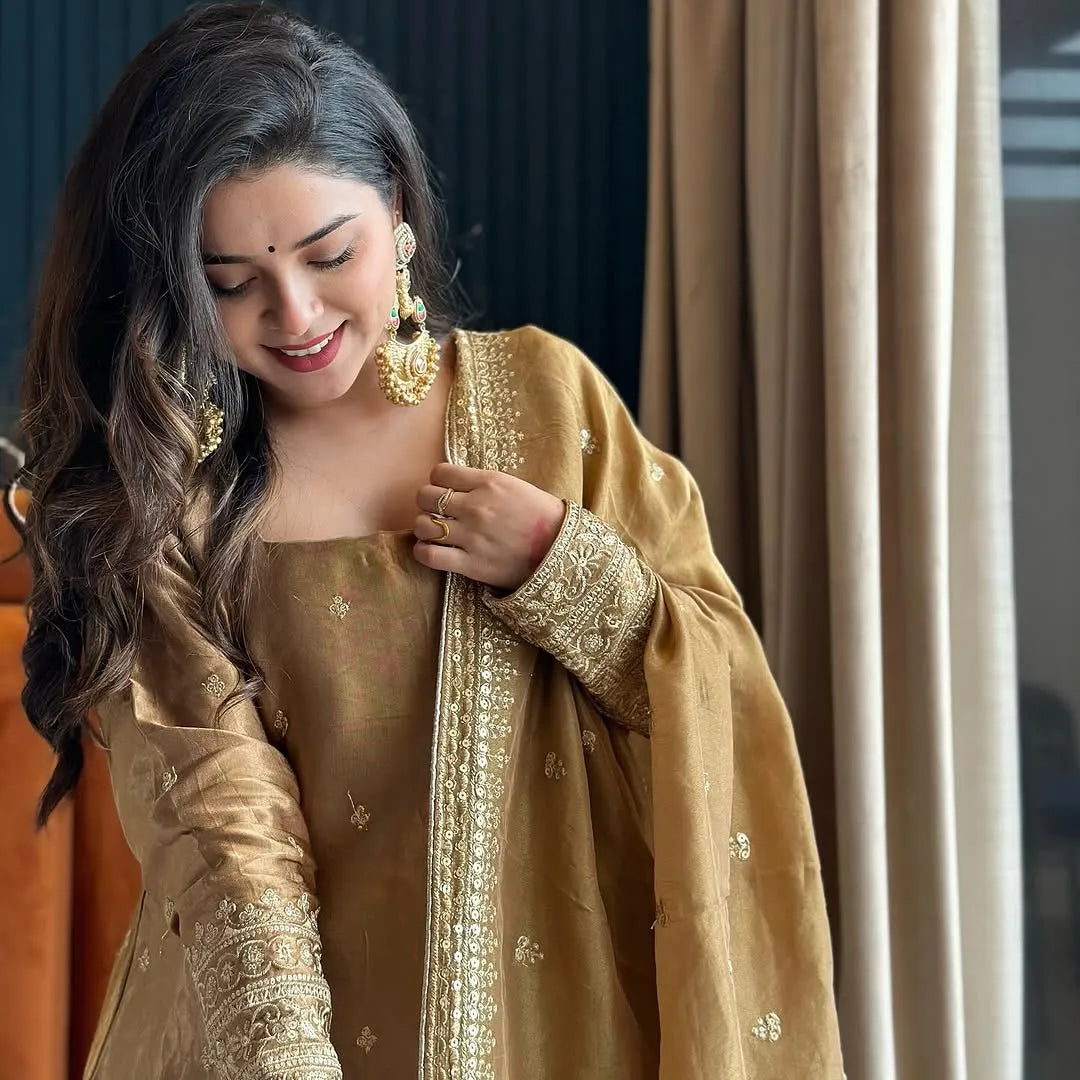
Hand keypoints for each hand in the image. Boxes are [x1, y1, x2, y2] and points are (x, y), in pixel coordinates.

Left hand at [413, 463, 566, 591]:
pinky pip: (429, 555)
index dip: (438, 482)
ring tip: (435, 533)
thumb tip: (455, 484)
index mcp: (489, 482)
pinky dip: (423, 552)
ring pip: (422, 525)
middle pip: (425, 497)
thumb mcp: (515, 486)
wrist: (562, 551)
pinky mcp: (471, 564)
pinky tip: (432, 550)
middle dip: (427, 504)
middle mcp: (476, 507)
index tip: (445, 491)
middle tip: (437, 513)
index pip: (440, 472)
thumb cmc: (542, 517)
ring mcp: (472, 536)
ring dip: (424, 528)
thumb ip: (483, 484)